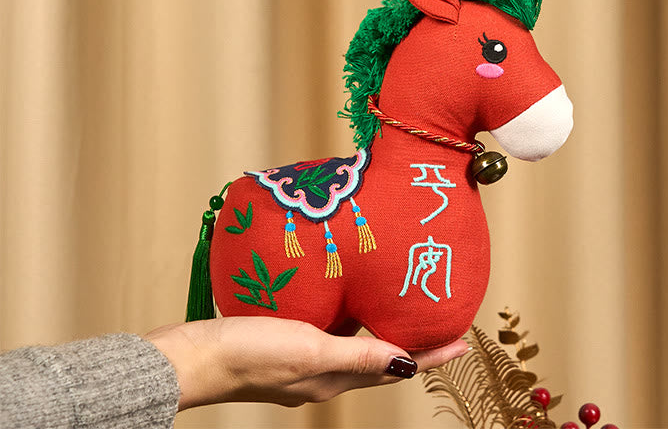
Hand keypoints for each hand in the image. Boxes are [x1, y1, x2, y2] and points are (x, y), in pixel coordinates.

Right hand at [145, 316, 468, 409]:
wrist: (195, 356)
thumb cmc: (251, 351)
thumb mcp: (309, 349)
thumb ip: (356, 354)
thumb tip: (408, 364)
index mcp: (334, 378)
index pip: (397, 366)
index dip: (432, 355)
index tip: (463, 340)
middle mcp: (324, 373)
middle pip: (381, 357)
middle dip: (411, 340)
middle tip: (436, 315)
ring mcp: (305, 360)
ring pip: (357, 345)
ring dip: (382, 328)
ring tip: (400, 302)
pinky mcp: (286, 345)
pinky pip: (331, 334)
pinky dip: (350, 319)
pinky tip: (346, 297)